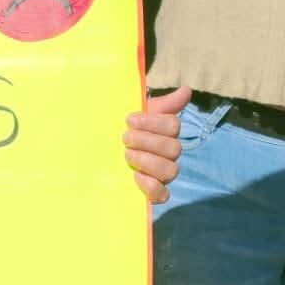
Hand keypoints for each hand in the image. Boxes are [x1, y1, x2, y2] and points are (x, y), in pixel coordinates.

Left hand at [124, 87, 191, 203]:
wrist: (98, 151)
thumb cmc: (121, 130)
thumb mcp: (136, 113)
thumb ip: (162, 104)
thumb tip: (187, 90)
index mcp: (165, 133)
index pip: (173, 126)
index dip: (153, 122)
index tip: (129, 119)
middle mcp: (167, 154)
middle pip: (174, 148)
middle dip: (147, 141)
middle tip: (125, 138)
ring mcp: (161, 175)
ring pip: (170, 170)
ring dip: (147, 161)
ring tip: (127, 155)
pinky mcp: (152, 193)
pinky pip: (163, 194)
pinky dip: (151, 186)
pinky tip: (136, 176)